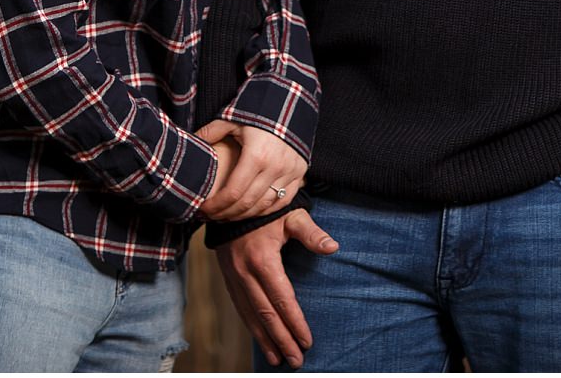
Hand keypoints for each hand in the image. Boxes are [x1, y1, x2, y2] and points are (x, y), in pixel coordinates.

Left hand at [198, 120, 307, 220]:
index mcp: (256, 155)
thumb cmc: (257, 109)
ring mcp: (290, 171)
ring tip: (228, 215)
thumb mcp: (230, 119)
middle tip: (212, 216)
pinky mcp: (299, 172)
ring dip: (244, 214)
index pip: (233, 193)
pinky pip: (282, 201)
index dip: (216, 206)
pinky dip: (266, 209)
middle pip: (247, 204)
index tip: (204, 209)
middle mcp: (275, 167)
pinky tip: (251, 210)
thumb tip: (190, 142)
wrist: (290, 100)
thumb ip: (210, 133)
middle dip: (226, 214)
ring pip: (264, 206)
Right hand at [212, 208, 338, 367]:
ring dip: (264, 339)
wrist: (230, 200)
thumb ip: (311, 233)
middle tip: (296, 360)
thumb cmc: (267, 208)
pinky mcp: (227, 277)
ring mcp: (233, 276)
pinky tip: (260, 339)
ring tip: (277, 360)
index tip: (307, 341)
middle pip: (265, 314)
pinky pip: (240, 307)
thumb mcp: (291, 215)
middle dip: (282, 340)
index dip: (295, 322)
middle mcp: (245, 272)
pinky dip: (250, 327)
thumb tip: (333, 247)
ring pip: (250, 315)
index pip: (282, 299)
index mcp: (263, 259)